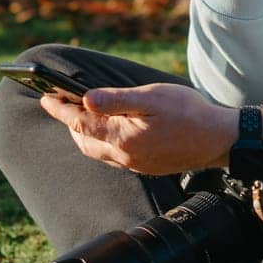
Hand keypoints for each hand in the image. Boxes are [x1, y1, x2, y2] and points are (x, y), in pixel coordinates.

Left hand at [39, 82, 238, 175]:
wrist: (217, 140)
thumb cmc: (188, 113)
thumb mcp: (151, 98)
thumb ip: (116, 100)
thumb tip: (84, 100)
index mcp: (122, 138)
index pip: (80, 122)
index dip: (59, 109)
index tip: (45, 97)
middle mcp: (124, 156)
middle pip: (84, 140)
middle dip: (69, 122)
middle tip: (59, 102)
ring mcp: (134, 163)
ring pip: (96, 150)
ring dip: (83, 133)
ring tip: (79, 114)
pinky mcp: (145, 165)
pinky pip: (112, 156)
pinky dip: (100, 141)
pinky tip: (108, 129)